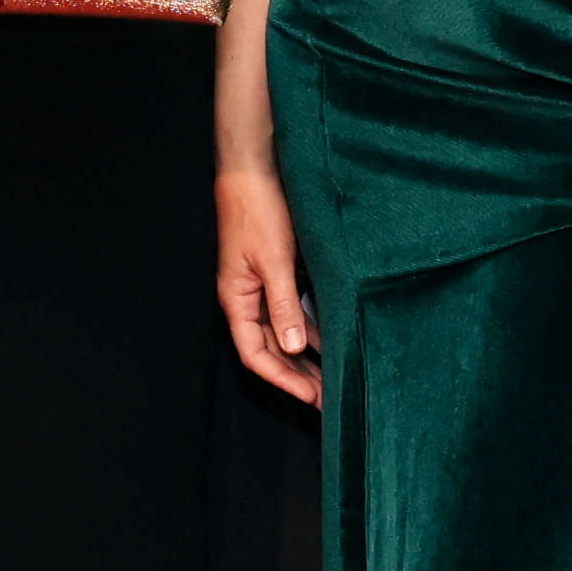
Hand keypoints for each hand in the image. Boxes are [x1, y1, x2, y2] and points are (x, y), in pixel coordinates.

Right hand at [216, 167, 321, 404]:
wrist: (256, 171)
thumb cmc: (258, 211)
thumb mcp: (273, 262)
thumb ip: (283, 305)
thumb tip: (295, 346)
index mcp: (237, 300)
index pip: (255, 354)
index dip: (282, 379)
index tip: (310, 397)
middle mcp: (248, 299)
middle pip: (271, 349)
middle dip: (297, 375)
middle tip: (328, 399)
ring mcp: (263, 287)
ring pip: (285, 333)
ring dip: (307, 356)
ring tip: (334, 378)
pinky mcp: (278, 273)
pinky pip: (294, 311)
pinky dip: (312, 329)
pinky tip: (333, 341)